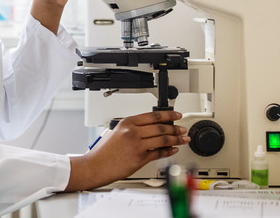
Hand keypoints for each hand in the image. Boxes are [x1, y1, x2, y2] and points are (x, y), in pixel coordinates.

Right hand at [64, 111, 190, 191]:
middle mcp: (133, 132)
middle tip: (182, 129)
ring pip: (163, 139)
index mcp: (127, 123)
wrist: (96, 165)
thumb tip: (151, 128)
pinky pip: (159, 153)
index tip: (176, 114)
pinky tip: (173, 149)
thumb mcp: (116, 132)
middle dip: (175, 128)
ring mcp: (137, 145)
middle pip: (160, 127)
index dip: (168, 114)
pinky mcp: (140, 158)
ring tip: (183, 139)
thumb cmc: (104, 151)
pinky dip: (168, 151)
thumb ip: (133, 128)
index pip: (153, 115)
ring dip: (176, 139)